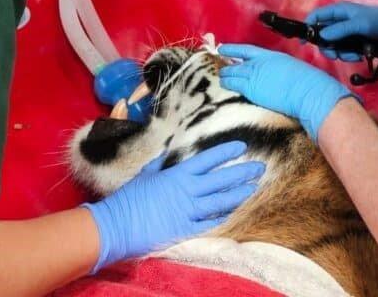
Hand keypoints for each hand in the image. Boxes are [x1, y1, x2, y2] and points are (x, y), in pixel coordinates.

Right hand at [84, 141, 263, 270]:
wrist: (118, 225)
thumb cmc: (129, 198)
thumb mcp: (145, 175)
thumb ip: (160, 165)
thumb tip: (168, 154)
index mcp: (177, 174)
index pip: (208, 159)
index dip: (226, 152)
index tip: (242, 146)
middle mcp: (187, 191)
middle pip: (221, 180)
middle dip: (242, 173)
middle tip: (260, 168)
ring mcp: (188, 212)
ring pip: (221, 202)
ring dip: (239, 195)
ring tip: (254, 189)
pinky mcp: (186, 230)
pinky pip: (210, 223)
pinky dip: (222, 217)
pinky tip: (234, 213)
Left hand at [218, 45, 352, 141]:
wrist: (307, 91)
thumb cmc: (307, 80)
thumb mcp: (290, 67)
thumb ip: (279, 69)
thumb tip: (277, 74)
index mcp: (270, 56)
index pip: (247, 50)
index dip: (233, 49)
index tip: (223, 48)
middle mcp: (259, 64)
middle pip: (237, 63)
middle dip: (227, 65)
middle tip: (220, 65)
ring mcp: (254, 76)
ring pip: (232, 74)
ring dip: (225, 75)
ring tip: (220, 76)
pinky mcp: (251, 89)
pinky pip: (234, 85)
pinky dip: (228, 84)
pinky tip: (224, 84)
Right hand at [307, 2, 377, 59]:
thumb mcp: (359, 24)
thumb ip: (340, 29)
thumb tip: (322, 36)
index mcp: (339, 11)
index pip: (317, 16)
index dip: (309, 26)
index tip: (304, 41)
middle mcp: (341, 22)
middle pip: (323, 35)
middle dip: (328, 46)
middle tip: (335, 54)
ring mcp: (347, 33)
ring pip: (333, 46)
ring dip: (341, 53)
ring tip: (354, 55)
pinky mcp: (354, 44)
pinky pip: (344, 52)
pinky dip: (349, 55)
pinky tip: (360, 56)